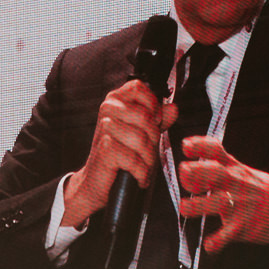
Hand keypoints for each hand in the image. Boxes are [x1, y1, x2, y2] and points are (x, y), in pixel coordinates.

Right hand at [64, 79, 178, 227]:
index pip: (138, 88)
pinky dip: (140, 172)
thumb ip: (157, 119)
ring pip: (142, 139)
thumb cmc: (117, 155)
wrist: (96, 180)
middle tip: (147, 150)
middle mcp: (107, 110)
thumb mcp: (140, 132)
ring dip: (148, 159)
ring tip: (143, 165)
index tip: (155, 120)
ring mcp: (104, 128)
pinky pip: (134, 158)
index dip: (152, 104)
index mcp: (115, 101)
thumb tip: (172, 109)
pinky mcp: (105, 148)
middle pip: (146, 117)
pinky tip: (138, 175)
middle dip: (153, 139)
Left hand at [176, 137, 268, 253]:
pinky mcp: (242, 227)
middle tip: (184, 172)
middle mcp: (235, 184)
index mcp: (234, 170)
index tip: (186, 146)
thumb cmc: (260, 190)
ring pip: (217, 203)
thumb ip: (218, 163)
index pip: (217, 152)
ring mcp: (239, 205)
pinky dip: (216, 242)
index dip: (201, 146)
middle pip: (216, 174)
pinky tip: (209, 244)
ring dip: (198, 205)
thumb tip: (190, 150)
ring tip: (185, 208)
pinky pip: (227, 235)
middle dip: (197, 172)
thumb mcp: (242, 170)